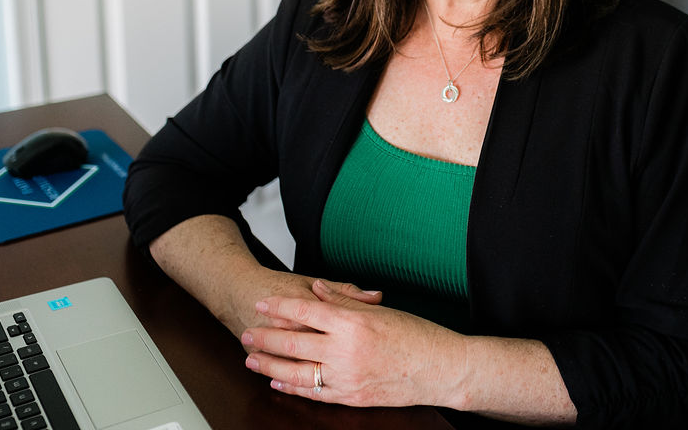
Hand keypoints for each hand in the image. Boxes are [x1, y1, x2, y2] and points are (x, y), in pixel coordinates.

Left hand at [241, 279, 464, 407]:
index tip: (261, 304)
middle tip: (247, 333)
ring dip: (271, 367)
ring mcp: (347, 377)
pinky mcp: (352, 398)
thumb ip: (342, 299)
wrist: (440, 369)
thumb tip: (315, 289)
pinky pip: (314, 394)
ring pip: (298, 373)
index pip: (305, 312)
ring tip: (252, 360)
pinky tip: (278, 383)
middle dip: (266, 338)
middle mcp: (346, 350)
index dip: (279, 307)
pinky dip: (293, 388)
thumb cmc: (416, 336)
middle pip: (294, 343)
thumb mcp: (378, 311)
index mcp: (353, 322)